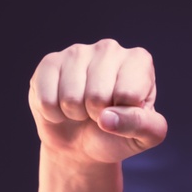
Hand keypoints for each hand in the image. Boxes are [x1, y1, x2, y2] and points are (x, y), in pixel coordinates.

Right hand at [28, 39, 167, 164]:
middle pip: (97, 95)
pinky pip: (47, 99)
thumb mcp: (144, 137)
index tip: (123, 113)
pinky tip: (62, 106)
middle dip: (97, 116)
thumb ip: (144, 127)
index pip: (128, 94)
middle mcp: (110, 48)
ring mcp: (78, 52)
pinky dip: (53, 114)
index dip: (123, 116)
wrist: (82, 143)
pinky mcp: (50, 63)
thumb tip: (107, 118)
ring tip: (82, 110)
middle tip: (99, 114)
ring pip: (70, 98)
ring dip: (75, 115)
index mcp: (139, 61)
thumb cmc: (118, 134)